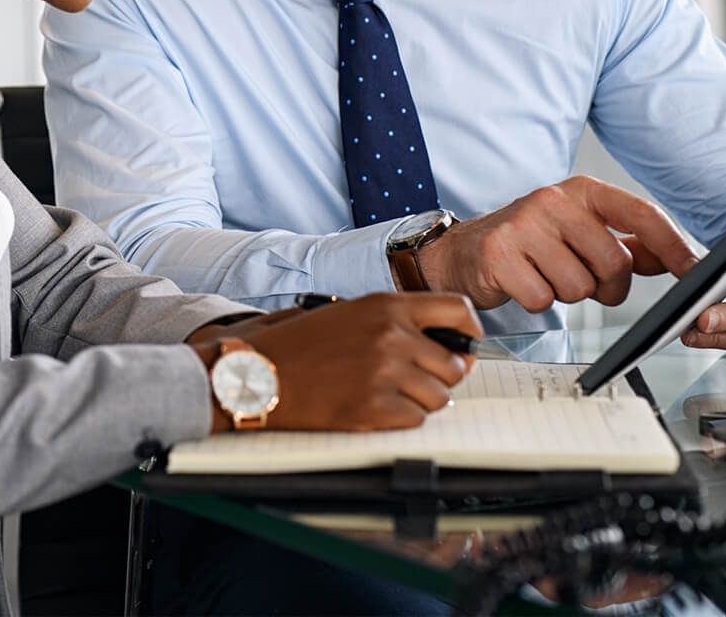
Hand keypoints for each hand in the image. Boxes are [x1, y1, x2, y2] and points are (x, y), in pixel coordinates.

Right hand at [190, 293, 481, 432]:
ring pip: (439, 397)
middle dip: (442, 376)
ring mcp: (385, 373)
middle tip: (419, 380)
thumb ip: (395, 320)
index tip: (465, 344)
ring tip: (390, 394)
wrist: (256, 373)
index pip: (457, 310)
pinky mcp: (374, 409)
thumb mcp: (348, 312)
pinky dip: (401, 420)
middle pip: (455, 364)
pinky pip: (416, 421)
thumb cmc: (298, 344)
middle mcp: (392, 335)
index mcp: (386, 305)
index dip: (469, 331)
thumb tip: (445, 342)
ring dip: (422, 401)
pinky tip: (374, 408)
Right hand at [415, 176, 696, 310]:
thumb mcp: (579, 233)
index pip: (641, 214)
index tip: (696, 271)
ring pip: (579, 286)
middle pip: (614, 262)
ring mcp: (523, 225)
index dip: (674, 246)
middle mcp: (552, 200)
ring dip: (568, 294)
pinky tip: (523, 283)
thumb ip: (628, 244)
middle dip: (606, 286)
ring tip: (546, 277)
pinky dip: (537, 301)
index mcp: (581, 191)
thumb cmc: (528, 242)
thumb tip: (676, 257)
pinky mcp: (498, 255)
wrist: (463, 251)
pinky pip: (544, 299)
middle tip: (584, 280)